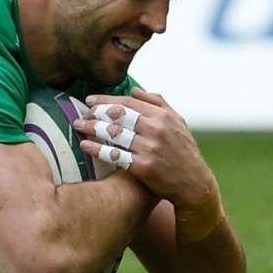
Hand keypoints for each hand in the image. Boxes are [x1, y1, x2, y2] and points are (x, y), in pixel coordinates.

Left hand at [78, 90, 221, 226]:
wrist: (194, 184)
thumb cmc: (184, 150)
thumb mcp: (178, 121)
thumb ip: (157, 102)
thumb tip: (133, 89)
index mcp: (162, 116)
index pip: (128, 102)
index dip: (106, 99)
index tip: (90, 100)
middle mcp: (156, 130)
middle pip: (118, 115)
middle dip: (96, 112)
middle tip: (82, 113)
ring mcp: (149, 148)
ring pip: (114, 134)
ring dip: (92, 128)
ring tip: (78, 126)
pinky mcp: (143, 167)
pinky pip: (115, 155)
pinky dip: (97, 150)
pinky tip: (85, 146)